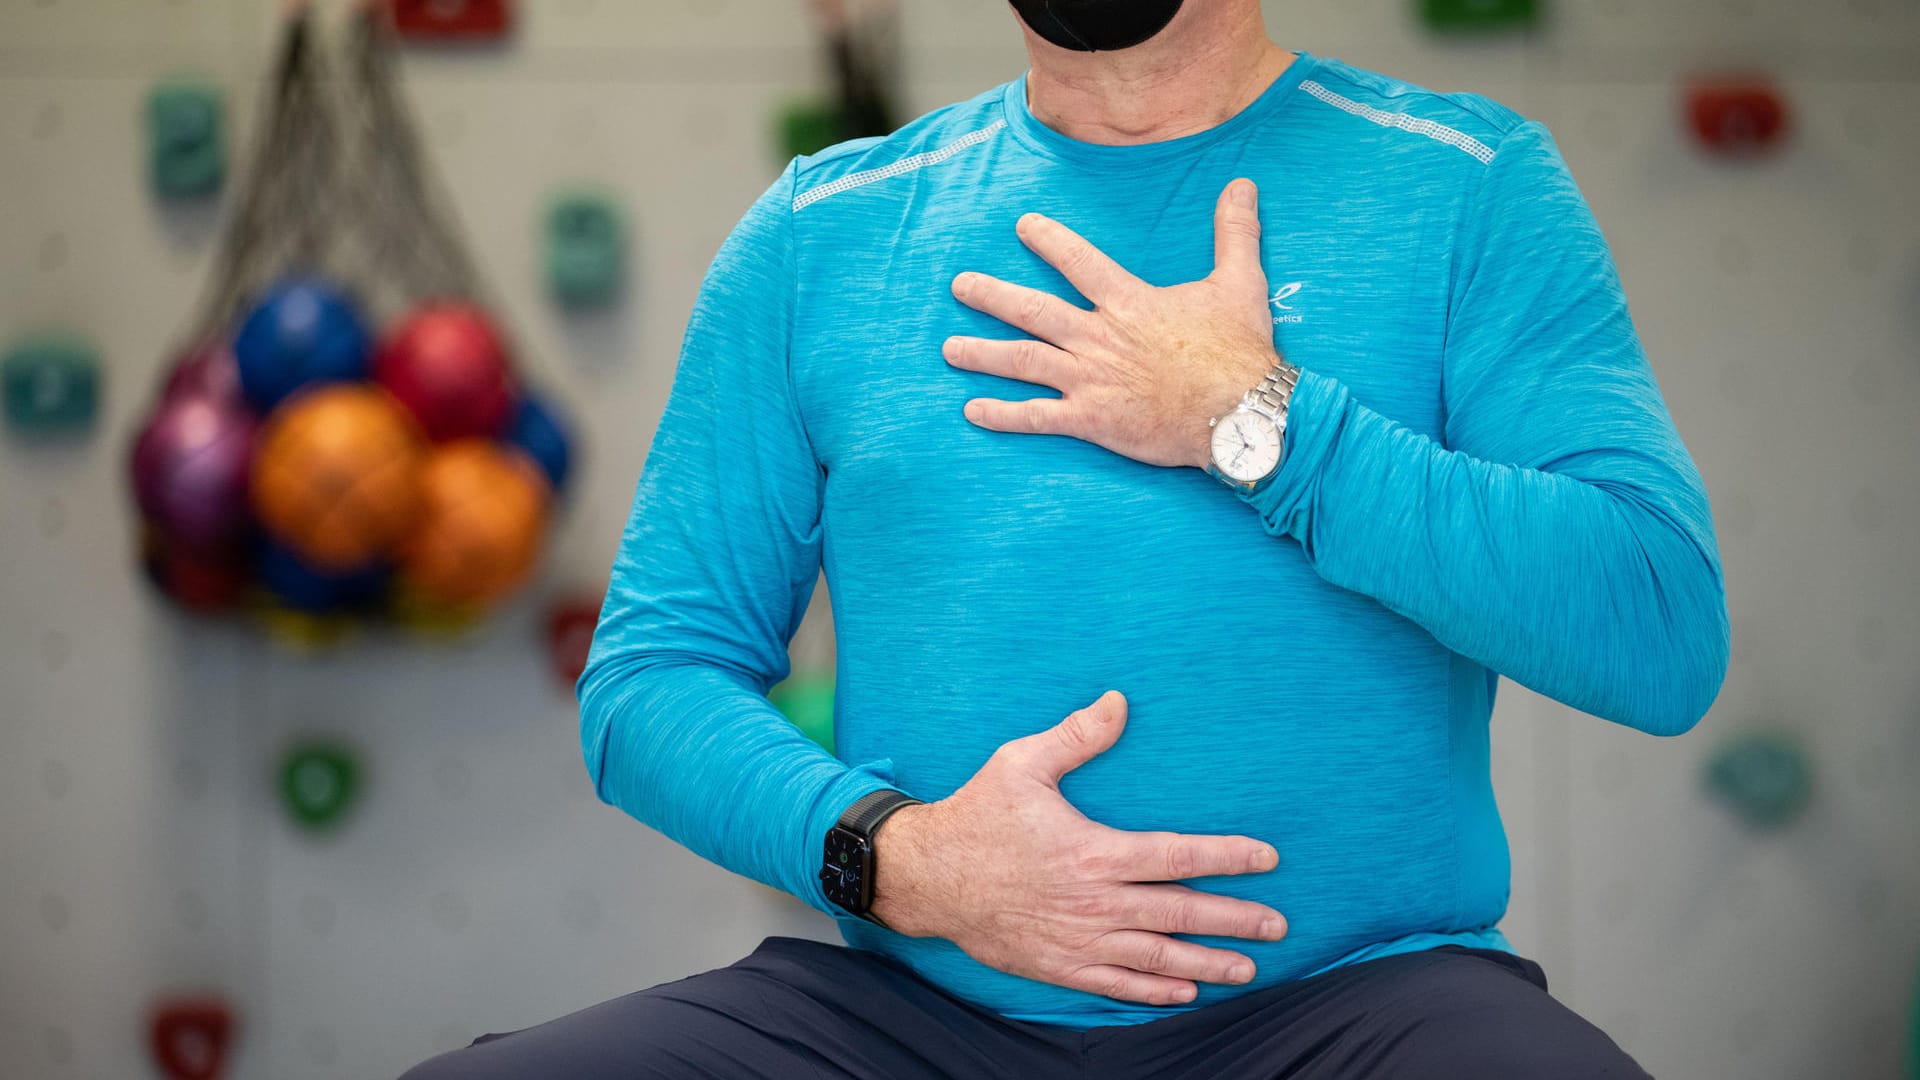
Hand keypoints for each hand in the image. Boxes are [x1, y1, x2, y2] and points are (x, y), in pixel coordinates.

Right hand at [869, 690, 1287, 1005]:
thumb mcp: (1022, 763)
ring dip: (1207, 962)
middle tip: (1278, 926)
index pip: (1178, 856)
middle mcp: (1095, 902)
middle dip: (1235, 920)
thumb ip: (1077, 736)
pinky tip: (1184, 990)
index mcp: (1095, 852)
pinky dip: (1154, 989)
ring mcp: (1078, 939)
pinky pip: (1116, 981)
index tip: (1268, 858)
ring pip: (1157, 956)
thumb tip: (1118, 701)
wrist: (927, 876)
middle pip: (1180, 913)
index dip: (1228, 858)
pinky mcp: (1057, 964)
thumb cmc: (976, 816)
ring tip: (1248, 967)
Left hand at [944, 179, 1279, 469]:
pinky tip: (972, 411)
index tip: (1022, 226)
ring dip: (983, 354)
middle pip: (1032, 311)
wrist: (1240, 413)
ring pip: (1023, 361)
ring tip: (949, 349)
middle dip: (991, 296)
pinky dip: (1003, 415)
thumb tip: (1243, 185)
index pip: (1078, 262)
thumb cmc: (1238, 351)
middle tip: (959, 286)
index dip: (1049, 241)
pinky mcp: (1092, 420)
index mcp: (1129, 302)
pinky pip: (1037, 417)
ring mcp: (1090, 379)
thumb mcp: (1240, 283)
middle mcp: (1099, 337)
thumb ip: (1234, 233)